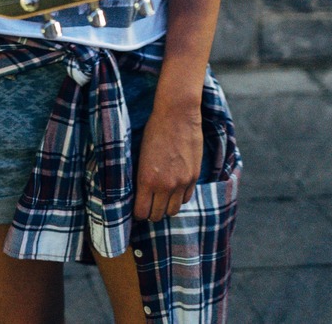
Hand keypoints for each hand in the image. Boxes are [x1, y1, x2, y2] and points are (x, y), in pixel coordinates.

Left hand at [132, 102, 203, 221]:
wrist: (177, 115)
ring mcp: (182, 182)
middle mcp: (165, 185)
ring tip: (161, 199)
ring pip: (174, 210)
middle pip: (158, 215)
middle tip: (149, 205)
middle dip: (151, 213)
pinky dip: (179, 197)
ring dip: (166, 207)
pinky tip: (174, 189)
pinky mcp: (194, 177)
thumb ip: (142, 178)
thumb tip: (140, 194)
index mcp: (147, 180)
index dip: (138, 213)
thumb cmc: (154, 131)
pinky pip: (186, 198)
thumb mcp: (140, 156)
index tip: (137, 208)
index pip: (142, 212)